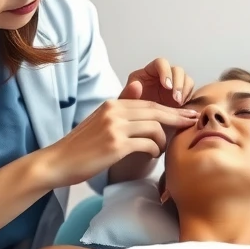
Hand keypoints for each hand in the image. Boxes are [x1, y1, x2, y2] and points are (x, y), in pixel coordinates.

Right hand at [34, 91, 197, 188]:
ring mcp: (115, 128)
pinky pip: (148, 144)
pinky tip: (152, 156)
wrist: (57, 162)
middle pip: (156, 112)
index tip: (187, 114)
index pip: (149, 104)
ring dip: (163, 141)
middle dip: (178, 119)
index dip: (171, 110)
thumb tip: (138, 85)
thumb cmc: (80, 146)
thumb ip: (120, 109)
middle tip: (193, 124)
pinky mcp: (116, 145)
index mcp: (112, 104)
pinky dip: (155, 151)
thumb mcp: (100, 122)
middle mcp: (114, 111)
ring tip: (160, 150)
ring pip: (155, 128)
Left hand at [126, 57, 193, 106]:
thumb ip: (128, 94)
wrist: (140, 126)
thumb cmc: (131, 112)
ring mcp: (173, 85)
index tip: (167, 86)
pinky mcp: (181, 95)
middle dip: (178, 83)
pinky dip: (188, 97)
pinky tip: (181, 108)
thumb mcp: (125, 104)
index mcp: (148, 73)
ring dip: (185, 90)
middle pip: (177, 70)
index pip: (161, 63)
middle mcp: (162, 76)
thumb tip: (136, 84)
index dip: (166, 72)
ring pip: (186, 79)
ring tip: (179, 104)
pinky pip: (190, 91)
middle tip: (176, 99)